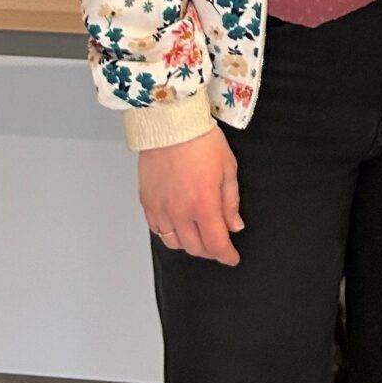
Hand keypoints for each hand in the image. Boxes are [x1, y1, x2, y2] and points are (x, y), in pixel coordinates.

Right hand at [139, 127, 242, 264]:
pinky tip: (179, 226)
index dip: (226, 256)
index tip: (232, 258)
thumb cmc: (201, 141)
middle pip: (196, 248)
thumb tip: (234, 226)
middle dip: (211, 251)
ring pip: (175, 244)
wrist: (170, 124)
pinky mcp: (147, 203)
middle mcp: (179, 212)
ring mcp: (161, 209)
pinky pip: (157, 230)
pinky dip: (170, 234)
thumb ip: (230, 202)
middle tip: (219, 245)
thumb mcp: (228, 169)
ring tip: (200, 236)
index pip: (216, 244)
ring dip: (190, 245)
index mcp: (203, 205)